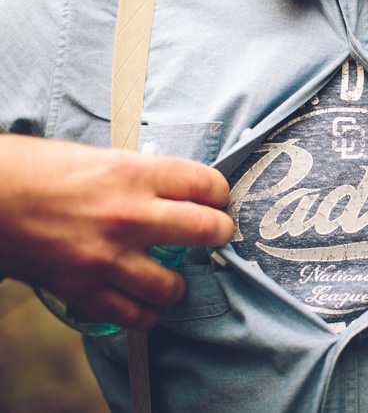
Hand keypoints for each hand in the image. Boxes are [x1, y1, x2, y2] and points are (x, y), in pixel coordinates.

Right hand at [0, 134, 234, 329]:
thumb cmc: (38, 170)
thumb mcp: (101, 157)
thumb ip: (144, 177)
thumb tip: (177, 192)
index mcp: (134, 174)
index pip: (206, 184)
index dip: (221, 192)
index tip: (219, 200)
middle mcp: (129, 216)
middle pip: (206, 229)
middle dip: (221, 233)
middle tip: (217, 234)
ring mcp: (108, 257)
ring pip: (173, 285)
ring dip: (180, 283)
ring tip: (173, 277)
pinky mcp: (85, 289)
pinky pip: (135, 316)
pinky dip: (147, 313)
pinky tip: (146, 302)